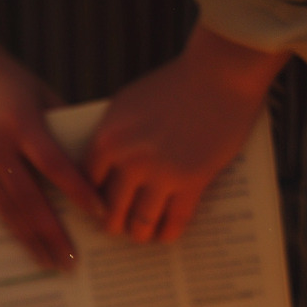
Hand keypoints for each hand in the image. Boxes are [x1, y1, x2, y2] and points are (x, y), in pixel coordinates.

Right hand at [0, 0, 101, 269]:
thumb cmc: (8, 79)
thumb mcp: (40, 96)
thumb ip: (59, 131)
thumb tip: (86, 169)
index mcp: (22, 123)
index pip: (55, 165)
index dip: (78, 191)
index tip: (99, 213)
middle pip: (30, 200)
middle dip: (53, 233)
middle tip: (72, 261)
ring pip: (9, 210)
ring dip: (31, 240)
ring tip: (50, 264)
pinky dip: (12, 227)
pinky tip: (27, 244)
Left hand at [85, 25, 289, 243]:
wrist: (220, 71)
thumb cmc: (173, 84)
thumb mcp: (125, 105)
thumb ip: (110, 138)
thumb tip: (99, 172)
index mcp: (106, 140)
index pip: (85, 186)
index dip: (89, 202)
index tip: (94, 212)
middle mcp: (128, 161)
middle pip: (110, 211)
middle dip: (113, 224)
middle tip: (118, 229)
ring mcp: (160, 173)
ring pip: (140, 223)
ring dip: (140, 234)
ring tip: (142, 235)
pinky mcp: (192, 181)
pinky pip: (174, 221)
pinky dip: (168, 233)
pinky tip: (167, 235)